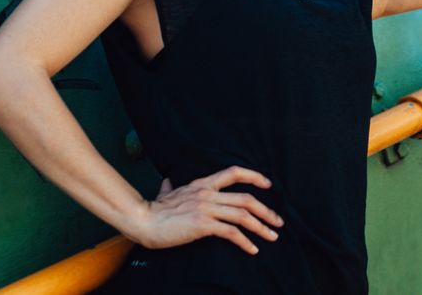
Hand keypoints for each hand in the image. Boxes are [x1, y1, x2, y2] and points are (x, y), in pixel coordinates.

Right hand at [126, 165, 284, 254]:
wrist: (143, 220)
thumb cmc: (153, 210)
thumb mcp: (165, 193)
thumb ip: (169, 187)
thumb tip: (167, 182)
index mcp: (202, 184)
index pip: (233, 172)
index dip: (254, 176)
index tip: (268, 185)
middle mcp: (207, 193)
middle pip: (245, 198)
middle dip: (266, 210)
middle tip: (277, 222)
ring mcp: (206, 208)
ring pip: (243, 215)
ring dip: (261, 227)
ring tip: (272, 237)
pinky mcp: (203, 225)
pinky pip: (231, 232)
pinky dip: (245, 242)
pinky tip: (252, 249)